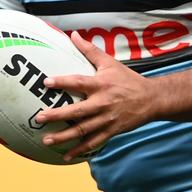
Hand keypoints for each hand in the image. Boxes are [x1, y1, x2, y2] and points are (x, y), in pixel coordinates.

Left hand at [34, 32, 154, 160]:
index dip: (63, 82)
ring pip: (83, 130)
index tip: (46, 82)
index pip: (79, 82)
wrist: (151, 99)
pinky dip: (80, 150)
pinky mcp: (112, 131)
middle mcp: (103, 103)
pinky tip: (66, 155)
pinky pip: (94, 142)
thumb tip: (73, 35)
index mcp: (101, 84)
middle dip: (57, 116)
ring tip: (47, 140)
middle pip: (77, 111)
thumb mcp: (110, 63)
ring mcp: (107, 119)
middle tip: (39, 118)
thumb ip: (90, 50)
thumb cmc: (128, 79)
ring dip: (64, 137)